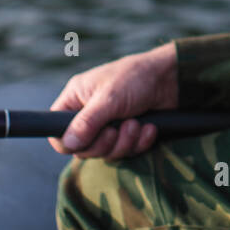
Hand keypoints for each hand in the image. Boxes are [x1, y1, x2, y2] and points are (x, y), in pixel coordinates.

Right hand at [48, 41, 178, 158]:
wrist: (172, 78)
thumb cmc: (137, 77)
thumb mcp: (110, 98)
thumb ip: (87, 122)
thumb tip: (68, 144)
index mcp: (76, 99)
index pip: (57, 131)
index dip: (68, 142)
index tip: (85, 141)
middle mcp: (89, 113)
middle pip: (83, 148)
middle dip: (104, 143)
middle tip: (116, 130)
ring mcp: (109, 124)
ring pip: (106, 152)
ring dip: (124, 142)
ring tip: (136, 124)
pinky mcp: (127, 133)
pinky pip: (126, 150)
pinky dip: (139, 142)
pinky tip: (149, 128)